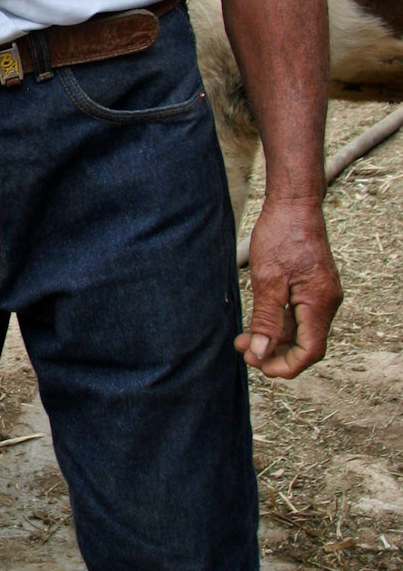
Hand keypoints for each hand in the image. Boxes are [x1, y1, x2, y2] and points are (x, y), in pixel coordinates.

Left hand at [235, 196, 341, 379]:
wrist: (294, 204)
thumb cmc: (282, 236)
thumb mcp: (268, 280)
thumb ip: (266, 320)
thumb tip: (260, 353)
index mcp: (320, 303)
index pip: (310, 351)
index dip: (286, 365)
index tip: (259, 366)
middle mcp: (326, 302)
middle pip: (306, 344)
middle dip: (275, 353)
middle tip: (244, 351)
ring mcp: (321, 294)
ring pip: (300, 330)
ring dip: (274, 339)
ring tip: (243, 339)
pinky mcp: (313, 287)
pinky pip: (298, 315)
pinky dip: (278, 323)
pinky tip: (257, 322)